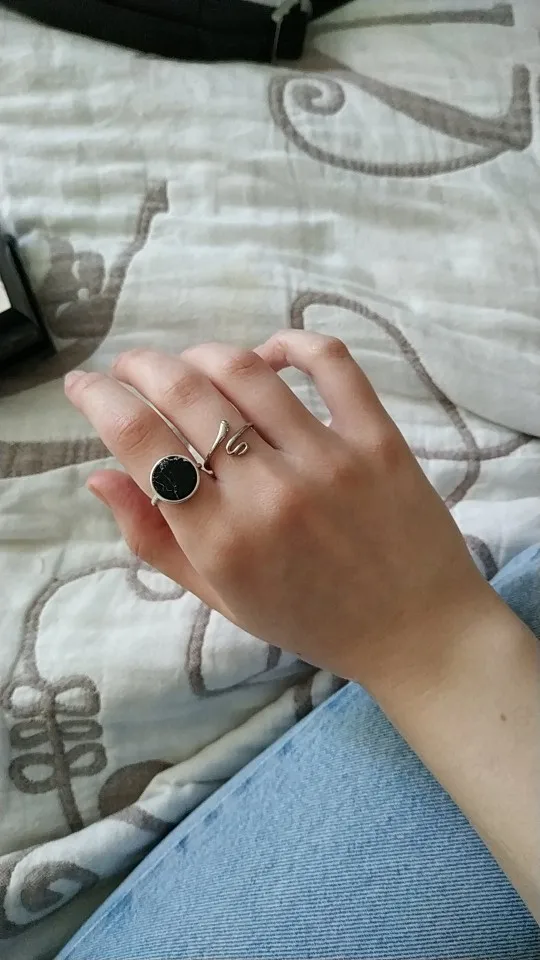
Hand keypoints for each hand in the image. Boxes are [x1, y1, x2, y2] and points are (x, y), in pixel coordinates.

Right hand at [65, 331, 488, 685]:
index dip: (99, 400)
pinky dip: (290, 343)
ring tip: (190, 366)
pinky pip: (330, 363)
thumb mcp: (221, 598)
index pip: (141, 443)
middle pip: (184, 392)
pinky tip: (269, 354)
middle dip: (139, 366)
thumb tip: (100, 477)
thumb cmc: (311, 621)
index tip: (85, 386)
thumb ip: (155, 540)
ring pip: (245, 370)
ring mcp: (327, 459)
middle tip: (130, 369)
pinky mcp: (377, 439)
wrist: (416, 632)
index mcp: (221, 540)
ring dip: (201, 354)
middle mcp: (268, 492)